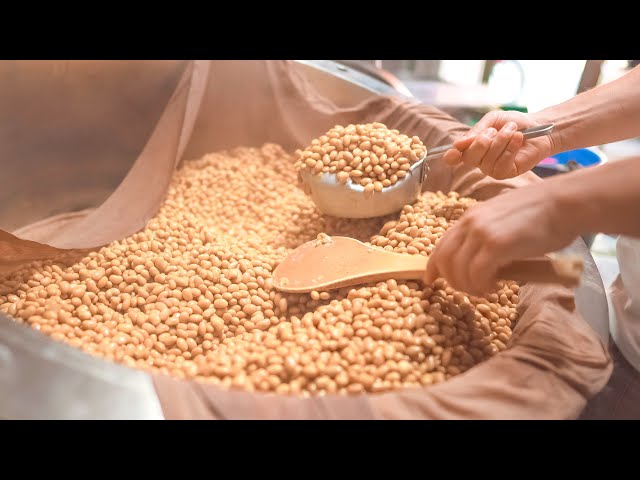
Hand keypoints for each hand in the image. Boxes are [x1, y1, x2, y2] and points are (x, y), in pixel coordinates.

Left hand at [424, 182, 577, 294]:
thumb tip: (479, 265)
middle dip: (452, 281)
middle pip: (444, 260)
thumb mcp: (502, 221)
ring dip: (468, 286)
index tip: (431, 281)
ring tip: (484, 289)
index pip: (441, 245)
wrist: (565, 203)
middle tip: (469, 291)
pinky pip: (476, 274)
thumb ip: (485, 238)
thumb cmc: (542, 215)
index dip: (433, 267)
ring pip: (458, 270)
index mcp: (470, 217)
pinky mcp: (496, 244)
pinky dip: (481, 286)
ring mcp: (481, 233)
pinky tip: (493, 287)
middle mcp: (470, 222)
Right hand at [442, 110, 554, 179]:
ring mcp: (492, 169)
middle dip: (481, 142)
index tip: (454, 151)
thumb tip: (458, 144)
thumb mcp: (492, 120)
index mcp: (472, 148)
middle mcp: (480, 161)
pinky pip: (502, 164)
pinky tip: (518, 139)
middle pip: (469, 158)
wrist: (538, 126)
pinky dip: (510, 148)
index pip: (455, 157)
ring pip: (488, 160)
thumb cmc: (513, 123)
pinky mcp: (507, 173)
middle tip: (494, 130)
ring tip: (512, 130)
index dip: (451, 156)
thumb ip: (476, 130)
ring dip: (501, 141)